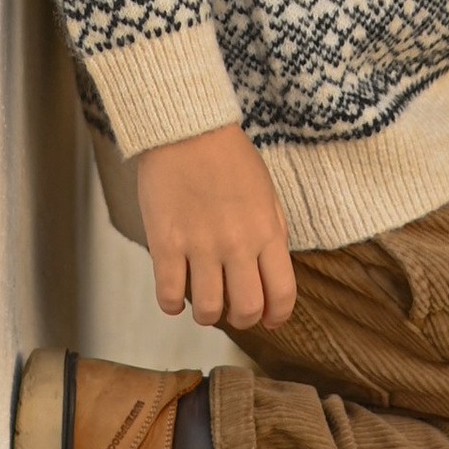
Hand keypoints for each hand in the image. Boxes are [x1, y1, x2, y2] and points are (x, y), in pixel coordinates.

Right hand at [132, 123, 295, 330]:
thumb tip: (273, 273)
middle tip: (234, 309)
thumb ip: (273, 234)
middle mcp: (237, 245)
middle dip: (243, 318)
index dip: (277, 316)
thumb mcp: (267, 192)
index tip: (269, 319)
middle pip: (246, 309)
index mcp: (267, 232)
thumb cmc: (228, 156)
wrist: (187, 128)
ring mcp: (200, 246)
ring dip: (208, 315)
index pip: (282, 294)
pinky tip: (174, 296)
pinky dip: (172, 305)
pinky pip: (170, 295)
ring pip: (209, 311)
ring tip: (204, 302)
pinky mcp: (166, 244)